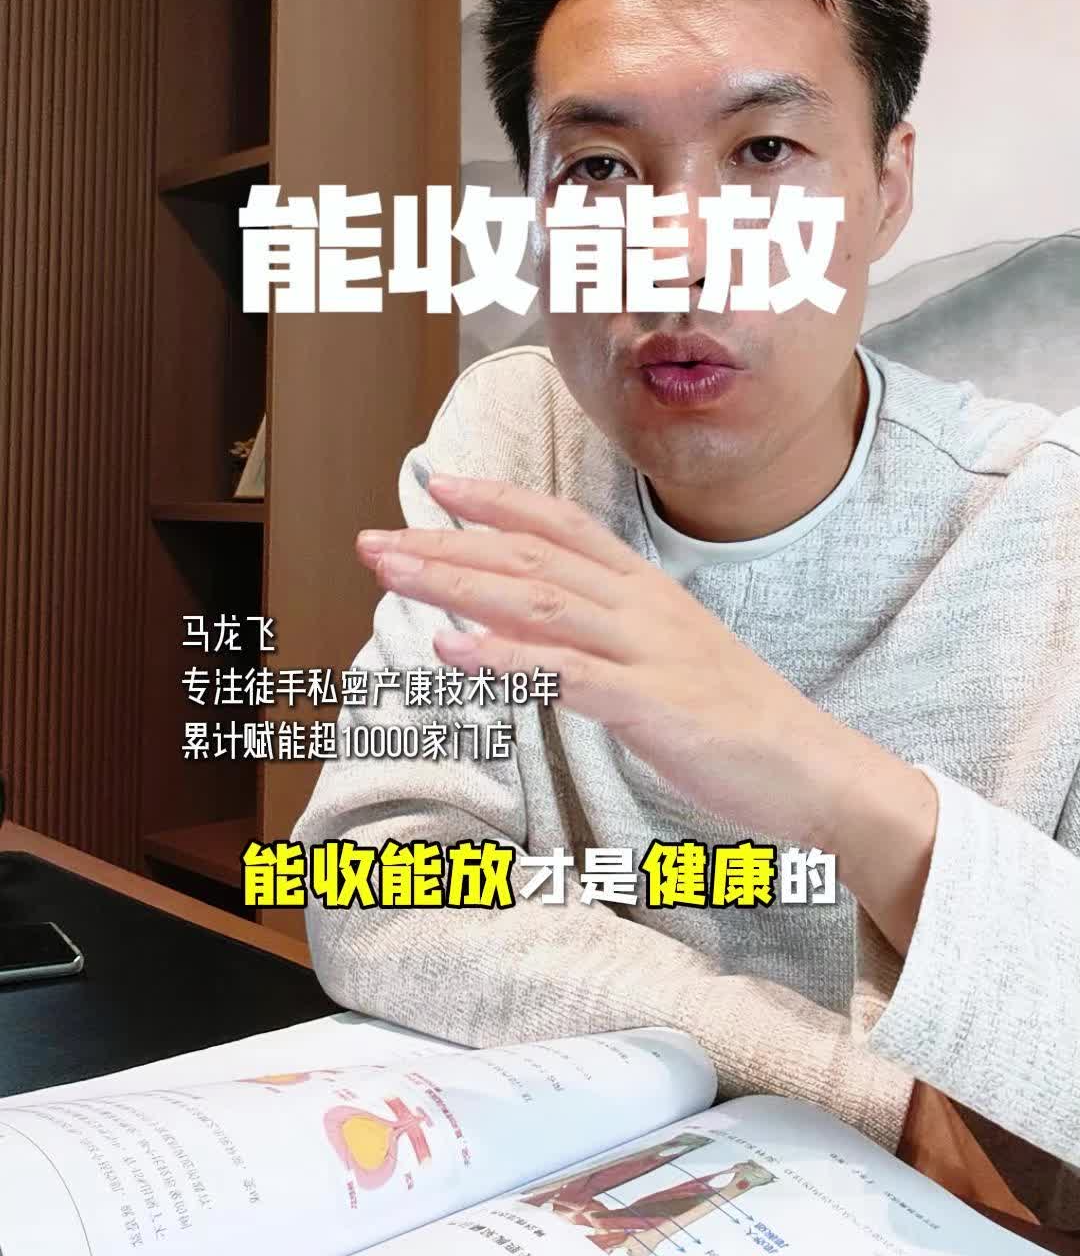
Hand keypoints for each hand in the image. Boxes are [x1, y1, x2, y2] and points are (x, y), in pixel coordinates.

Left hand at [356, 474, 936, 948]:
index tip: (435, 486)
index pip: (561, 525)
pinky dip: (503, 656)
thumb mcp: (670, 655)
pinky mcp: (651, 704)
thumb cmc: (737, 719)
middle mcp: (642, 606)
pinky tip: (450, 648)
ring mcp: (648, 650)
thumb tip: (542, 625)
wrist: (814, 769)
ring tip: (391, 575)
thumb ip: (608, 632)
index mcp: (646, 588)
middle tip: (374, 540)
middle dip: (447, 545)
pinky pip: (565, 672)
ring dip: (455, 585)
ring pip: (537, 602)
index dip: (496, 501)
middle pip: (530, 558)